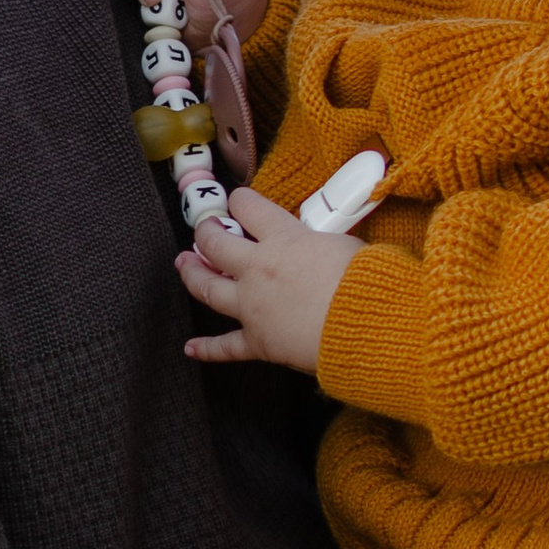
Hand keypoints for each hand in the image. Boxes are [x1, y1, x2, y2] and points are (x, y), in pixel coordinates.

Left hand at [176, 187, 356, 372]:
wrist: (364, 324)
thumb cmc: (364, 283)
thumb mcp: (346, 245)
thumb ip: (324, 243)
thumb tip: (324, 247)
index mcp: (283, 240)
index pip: (251, 209)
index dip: (241, 201)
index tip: (237, 200)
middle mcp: (258, 270)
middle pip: (216, 245)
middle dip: (205, 233)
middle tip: (203, 229)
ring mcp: (252, 307)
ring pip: (209, 288)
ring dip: (193, 276)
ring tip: (184, 265)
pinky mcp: (258, 342)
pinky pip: (226, 347)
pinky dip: (208, 349)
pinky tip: (191, 348)